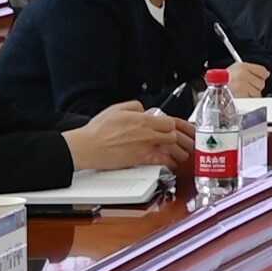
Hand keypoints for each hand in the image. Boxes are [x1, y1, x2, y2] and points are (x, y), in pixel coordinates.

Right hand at [69, 101, 183, 171]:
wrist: (88, 147)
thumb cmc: (99, 130)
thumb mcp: (117, 108)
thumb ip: (135, 106)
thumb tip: (144, 110)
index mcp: (142, 120)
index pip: (170, 121)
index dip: (173, 124)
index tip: (172, 127)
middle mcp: (147, 134)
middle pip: (174, 135)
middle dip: (179, 137)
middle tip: (181, 140)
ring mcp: (145, 148)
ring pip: (172, 149)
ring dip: (180, 150)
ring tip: (183, 152)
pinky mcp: (141, 160)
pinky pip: (163, 162)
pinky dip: (171, 163)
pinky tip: (172, 163)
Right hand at [224, 60, 266, 102]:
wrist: (211, 91)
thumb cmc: (220, 81)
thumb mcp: (234, 69)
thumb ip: (251, 70)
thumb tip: (266, 73)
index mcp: (241, 67)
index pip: (263, 71)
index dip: (262, 76)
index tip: (261, 77)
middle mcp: (242, 76)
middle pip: (261, 83)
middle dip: (255, 86)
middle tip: (244, 87)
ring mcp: (242, 87)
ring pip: (258, 94)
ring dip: (251, 95)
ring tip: (240, 93)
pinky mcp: (241, 97)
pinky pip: (251, 101)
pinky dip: (247, 102)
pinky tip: (240, 98)